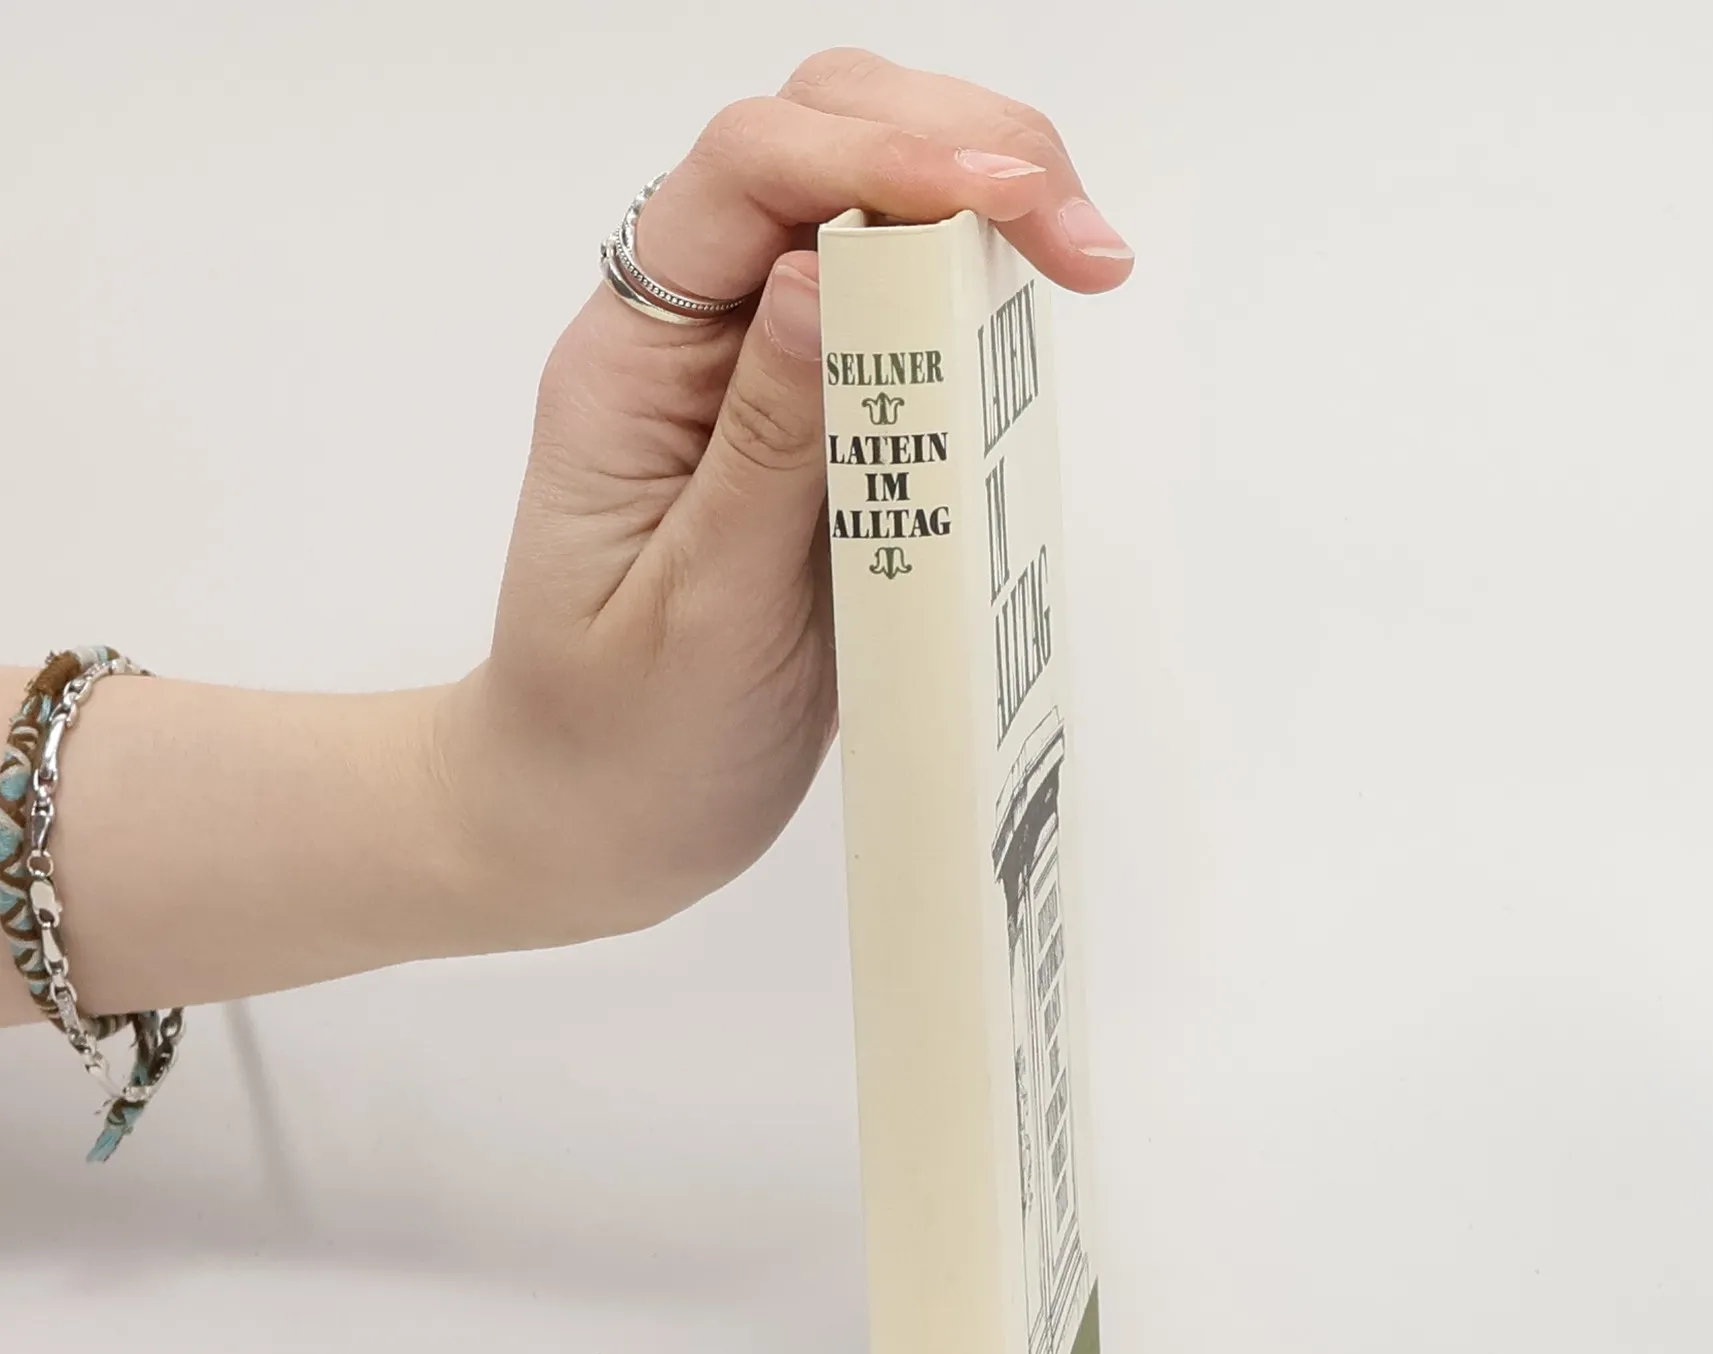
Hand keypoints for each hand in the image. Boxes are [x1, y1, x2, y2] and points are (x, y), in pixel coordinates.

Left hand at [440, 47, 1134, 947]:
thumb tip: (819, 274)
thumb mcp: (693, 613)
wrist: (596, 821)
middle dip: (958, 146)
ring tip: (1084, 263)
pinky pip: (905, 321)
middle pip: (816, 140)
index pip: (746, 178)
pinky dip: (978, 297)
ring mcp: (763, 377)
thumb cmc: (618, 738)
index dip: (882, 156)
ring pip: (870, 211)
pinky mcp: (824, 431)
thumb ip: (760, 449)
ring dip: (984, 203)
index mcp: (632, 365)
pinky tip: (1032, 324)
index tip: (1009, 203)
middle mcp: (696, 340)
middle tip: (1081, 239)